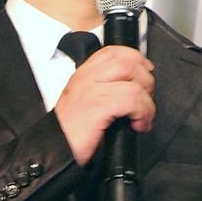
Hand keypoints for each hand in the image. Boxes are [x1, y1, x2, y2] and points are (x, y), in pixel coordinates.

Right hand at [54, 46, 154, 165]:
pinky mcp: (98, 106)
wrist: (54, 148)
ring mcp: (92, 90)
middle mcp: (87, 78)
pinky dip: (142, 113)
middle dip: (146, 80)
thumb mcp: (82, 101)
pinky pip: (132, 100)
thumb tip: (130, 88)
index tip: (146, 71)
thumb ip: (100, 89)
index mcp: (83, 74)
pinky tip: (138, 125)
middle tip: (146, 100)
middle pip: (128, 63)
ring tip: (143, 118)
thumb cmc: (69, 131)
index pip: (113, 52)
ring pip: (134, 82)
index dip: (135, 58)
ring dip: (147, 103)